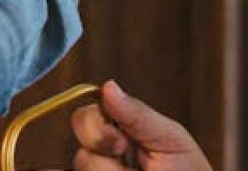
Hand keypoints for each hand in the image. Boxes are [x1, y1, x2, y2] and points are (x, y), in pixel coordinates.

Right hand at [70, 81, 211, 170]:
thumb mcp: (170, 139)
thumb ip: (138, 115)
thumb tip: (107, 86)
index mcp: (121, 132)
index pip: (86, 117)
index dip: (95, 127)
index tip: (123, 143)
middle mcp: (105, 155)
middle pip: (79, 146)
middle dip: (101, 150)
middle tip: (129, 163)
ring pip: (81, 165)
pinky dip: (77, 170)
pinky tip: (120, 170)